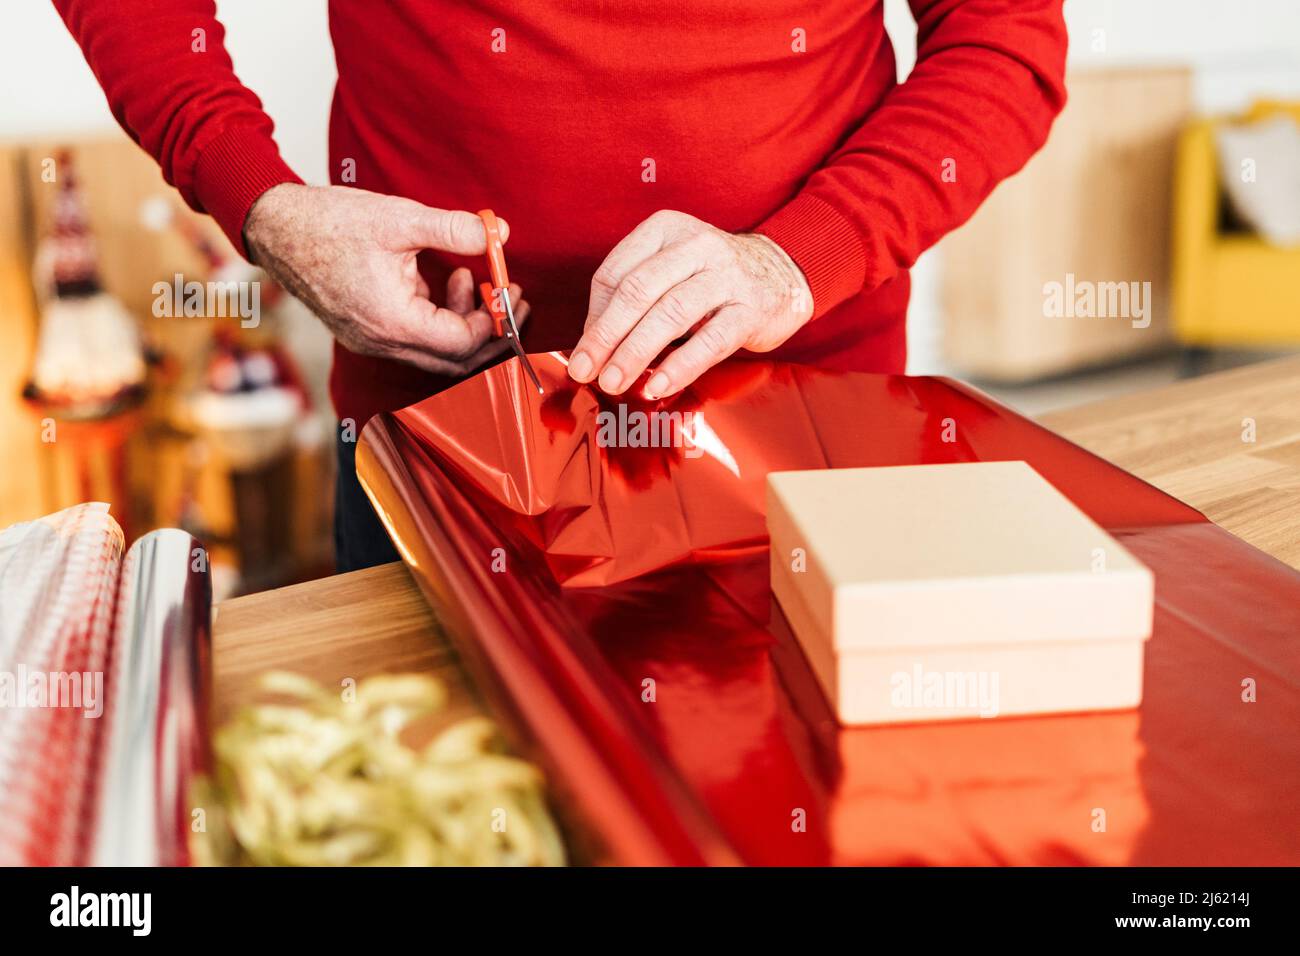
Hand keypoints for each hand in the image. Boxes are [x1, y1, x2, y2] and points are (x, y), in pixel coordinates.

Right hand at [243, 183, 527, 375]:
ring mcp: (372, 341)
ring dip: (463, 322)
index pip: (462, 343)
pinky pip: (416, 340)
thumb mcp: (400, 218)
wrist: (274, 228)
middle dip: (490, 331)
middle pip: (455, 360)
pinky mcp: (367, 332)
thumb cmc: (328, 223)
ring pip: (437, 352)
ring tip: (470, 277)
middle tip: (511, 298)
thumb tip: (499, 234)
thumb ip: (453, 229)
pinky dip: (439, 317)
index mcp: (393, 322)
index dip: (494, 319)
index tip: (510, 289)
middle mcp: (383, 342)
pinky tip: (442, 280)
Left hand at [569, 210, 811, 398]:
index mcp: (665, 230)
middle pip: (638, 290)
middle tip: (586, 371)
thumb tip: (590, 345)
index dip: (594, 317)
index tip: (582, 355)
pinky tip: (658, 386)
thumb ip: (631, 298)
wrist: (781, 274)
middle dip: (607, 336)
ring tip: (614, 382)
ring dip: (636, 353)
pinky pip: (711, 340)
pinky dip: (681, 365)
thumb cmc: (709, 279)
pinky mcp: (750, 308)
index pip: (615, 273)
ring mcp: (726, 275)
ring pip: (671, 313)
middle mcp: (696, 245)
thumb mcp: (668, 272)